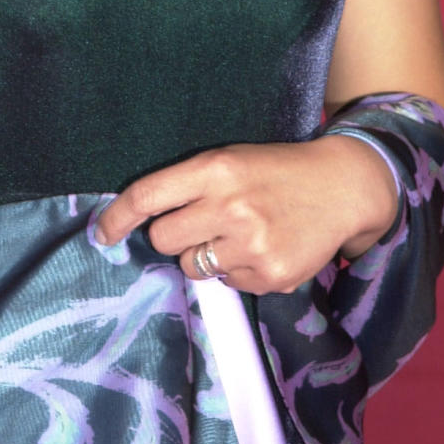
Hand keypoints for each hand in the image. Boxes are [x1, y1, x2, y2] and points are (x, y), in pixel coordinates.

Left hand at [95, 137, 398, 294]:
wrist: (343, 187)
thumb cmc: (277, 170)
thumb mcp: (232, 159)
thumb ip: (191, 184)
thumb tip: (144, 220)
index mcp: (216, 169)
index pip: (148, 195)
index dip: (117, 217)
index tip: (101, 233)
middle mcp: (229, 206)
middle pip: (163, 239)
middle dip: (172, 236)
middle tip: (199, 224)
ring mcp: (250, 245)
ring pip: (193, 267)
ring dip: (205, 255)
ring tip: (238, 234)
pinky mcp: (270, 276)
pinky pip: (228, 284)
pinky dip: (237, 270)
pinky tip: (262, 248)